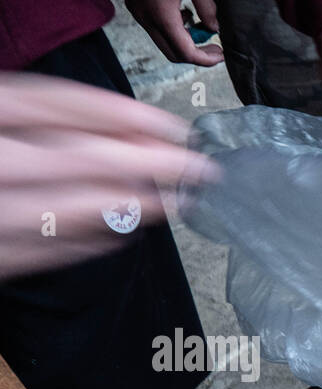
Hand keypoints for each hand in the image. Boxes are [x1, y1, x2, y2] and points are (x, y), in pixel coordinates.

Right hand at [0, 73, 217, 280]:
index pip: (48, 106)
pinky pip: (45, 251)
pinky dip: (87, 239)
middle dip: (142, 160)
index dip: (115, 114)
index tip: (168, 123)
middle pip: (72, 158)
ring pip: (66, 210)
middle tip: (196, 164)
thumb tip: (107, 129)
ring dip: (128, 205)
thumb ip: (28, 119)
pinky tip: (120, 231)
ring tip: (173, 199)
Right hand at [126, 0, 223, 66]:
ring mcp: (137, 13)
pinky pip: (155, 28)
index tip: (221, 56)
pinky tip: (184, 14)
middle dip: (197, 56)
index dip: (207, 60)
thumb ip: (206, 7)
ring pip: (163, 42)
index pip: (187, 53)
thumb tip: (214, 28)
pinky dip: (173, 29)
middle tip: (215, 48)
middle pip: (173, 54)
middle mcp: (146, 18)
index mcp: (161, 16)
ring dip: (184, 41)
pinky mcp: (135, 6)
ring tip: (202, 28)